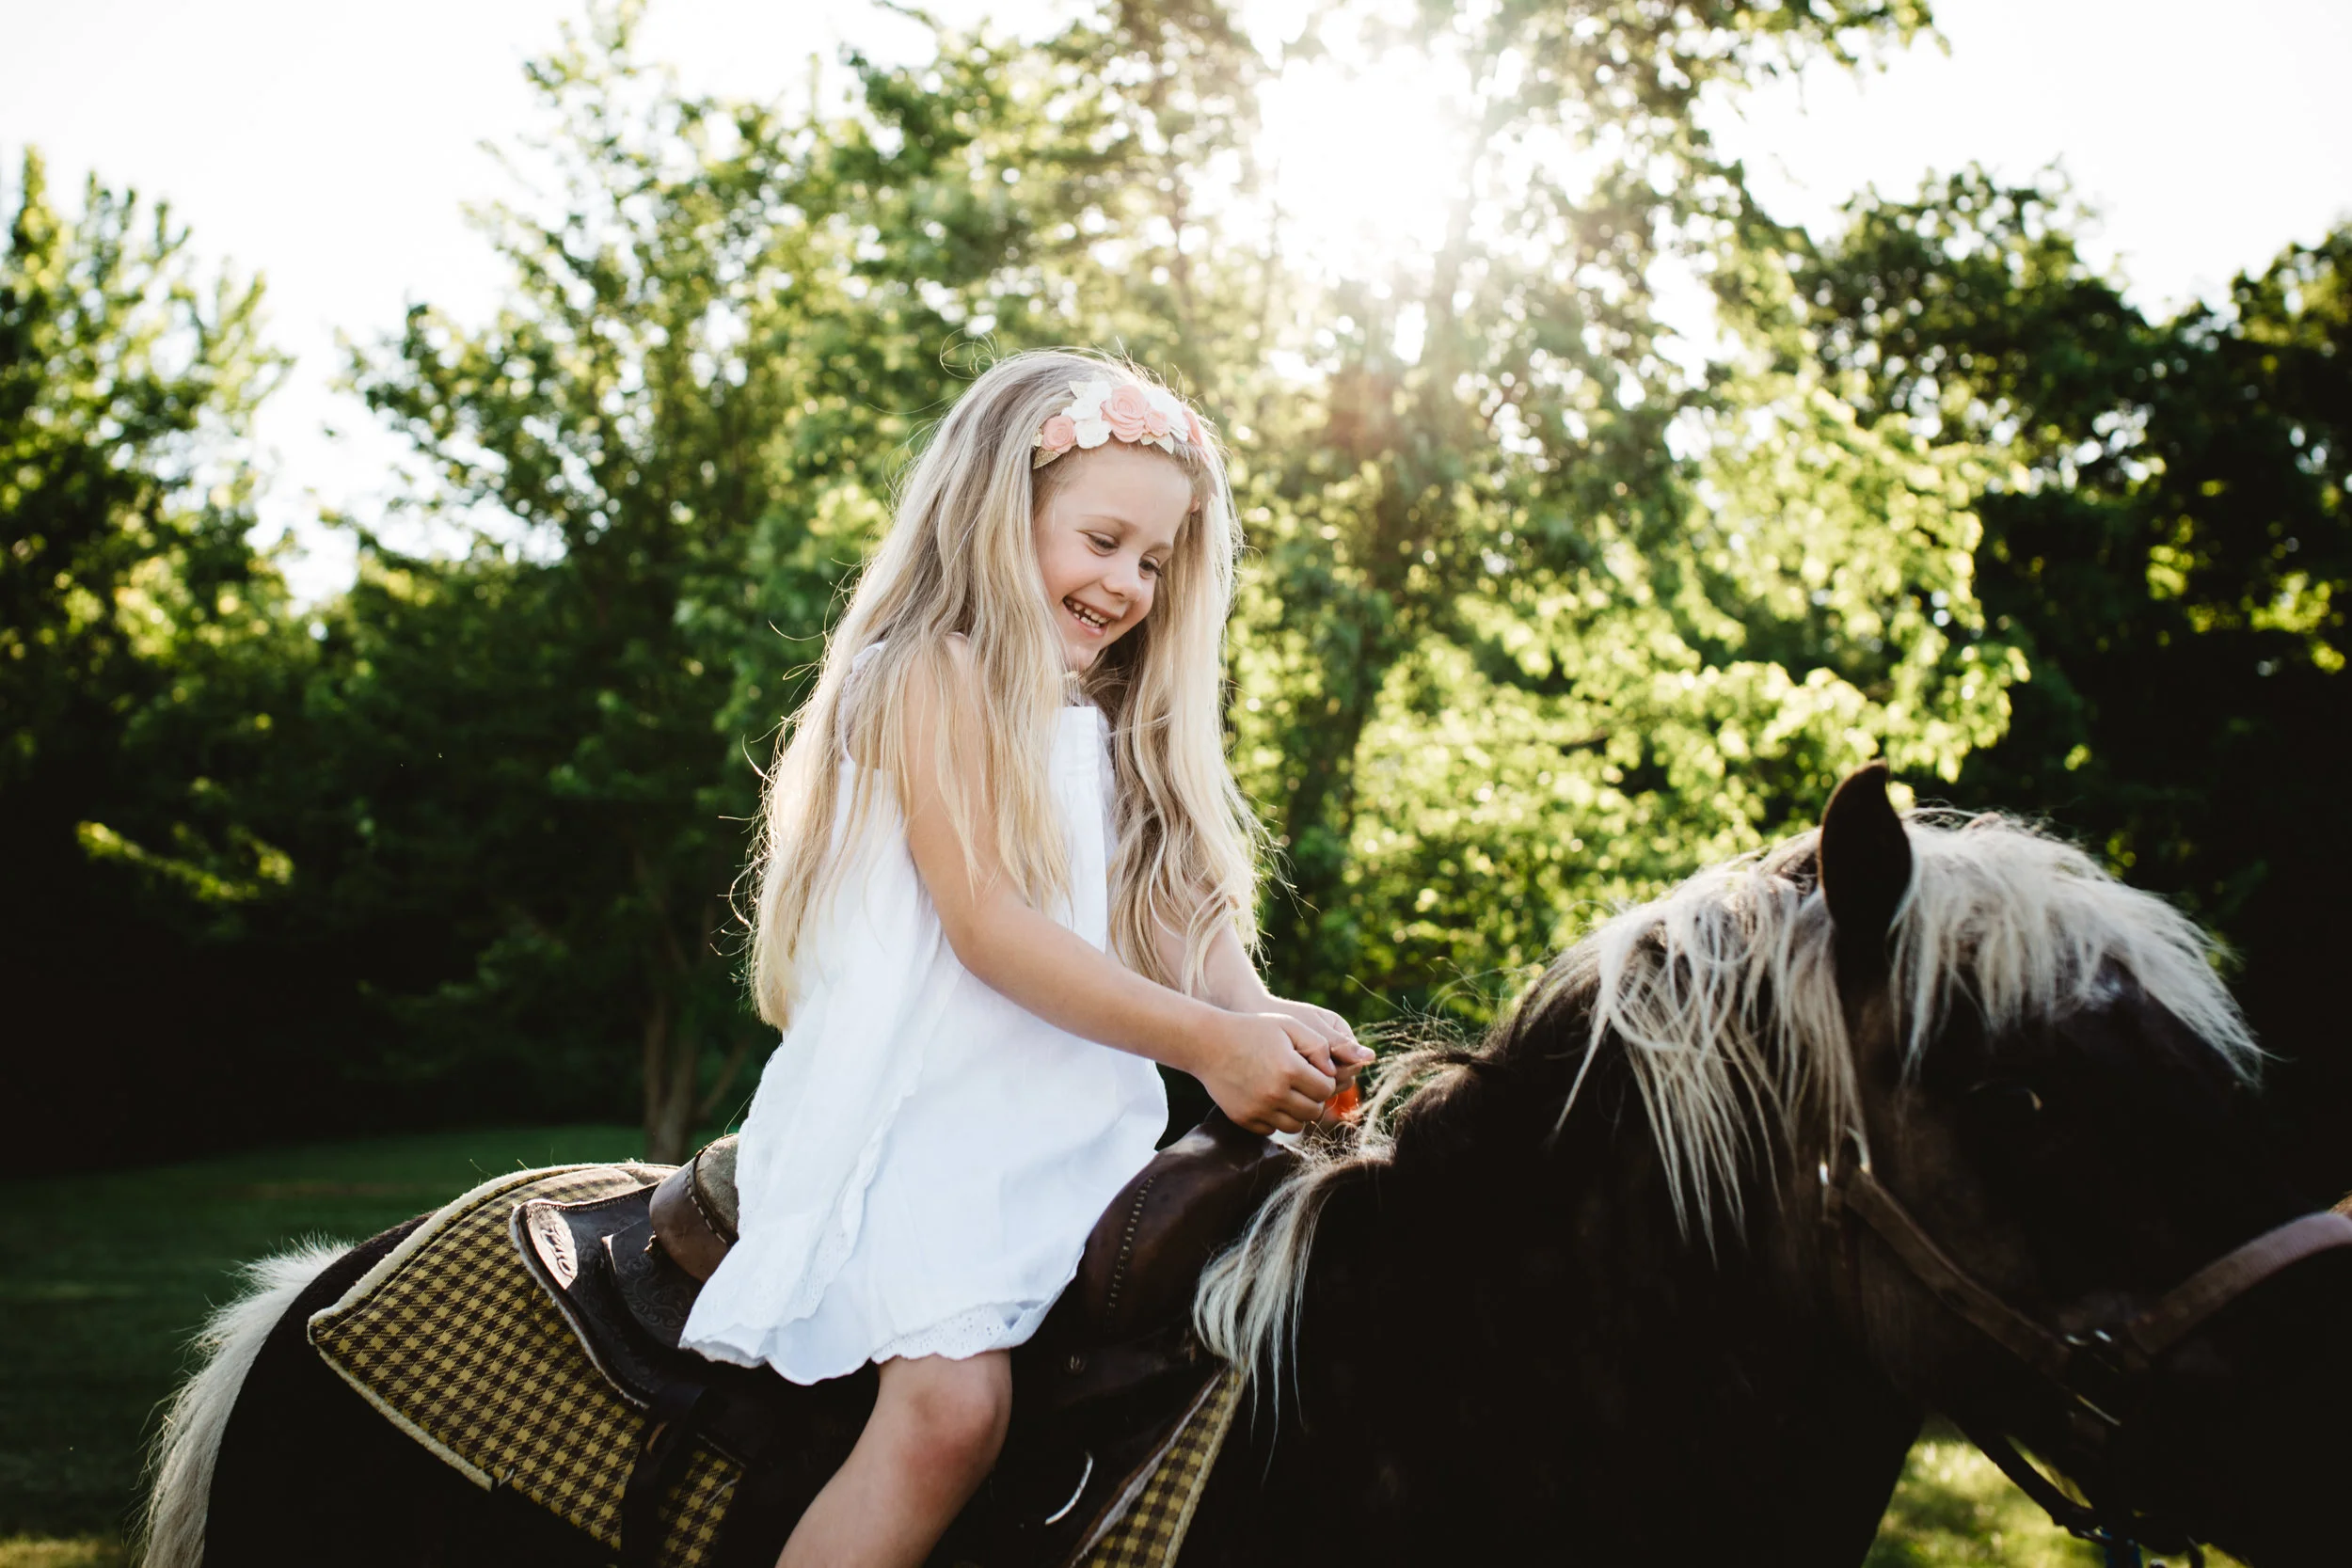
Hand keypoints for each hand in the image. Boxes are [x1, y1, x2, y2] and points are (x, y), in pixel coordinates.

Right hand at [1195, 1010, 1337, 1134]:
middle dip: (1314, 1098)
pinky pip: (1272, 1130)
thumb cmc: (1252, 1030)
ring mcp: (1258, 1109)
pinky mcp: (1244, 1119)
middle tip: (1303, 1083)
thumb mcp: (1288, 1025)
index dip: (1324, 1080)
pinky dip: (1275, 1119)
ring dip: (1298, 1112)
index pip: (1326, 1089)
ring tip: (1288, 1093)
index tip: (1314, 1071)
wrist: (1208, 1043)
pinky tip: (1269, 1099)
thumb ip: (1319, 1045)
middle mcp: (1274, 1094)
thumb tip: (1333, 1071)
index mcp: (1289, 1069)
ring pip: (1296, 1126)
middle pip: (1314, 1111)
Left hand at [1255, 995, 1372, 1091]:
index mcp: (1340, 1033)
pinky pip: (1312, 1089)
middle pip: (1344, 1078)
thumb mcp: (1308, 1028)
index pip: (1353, 1062)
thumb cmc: (1279, 1017)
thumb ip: (1336, 1043)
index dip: (1339, 1070)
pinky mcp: (1306, 1071)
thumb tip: (1370, 1057)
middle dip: (1327, 1082)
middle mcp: (1335, 1050)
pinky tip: (1287, 1090)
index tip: (1315, 1070)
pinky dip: (1303, 1091)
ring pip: (1329, 1087)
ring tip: (1293, 1084)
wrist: (1250, 1016)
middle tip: (1302, 1080)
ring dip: (1315, 1089)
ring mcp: (1321, 1061)